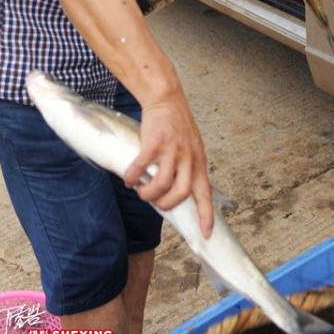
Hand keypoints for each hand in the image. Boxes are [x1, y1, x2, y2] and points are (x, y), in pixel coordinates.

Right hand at [123, 91, 212, 237]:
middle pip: (181, 194)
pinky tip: (127, 179)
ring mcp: (171, 150)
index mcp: (198, 161)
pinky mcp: (154, 143)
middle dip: (166, 204)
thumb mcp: (192, 146)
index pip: (205, 193)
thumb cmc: (177, 124)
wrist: (166, 99)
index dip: (206, 215)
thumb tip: (177, 190)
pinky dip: (132, 177)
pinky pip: (141, 168)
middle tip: (155, 202)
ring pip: (161, 185)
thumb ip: (188, 166)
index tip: (206, 234)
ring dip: (148, 194)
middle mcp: (188, 158)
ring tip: (140, 190)